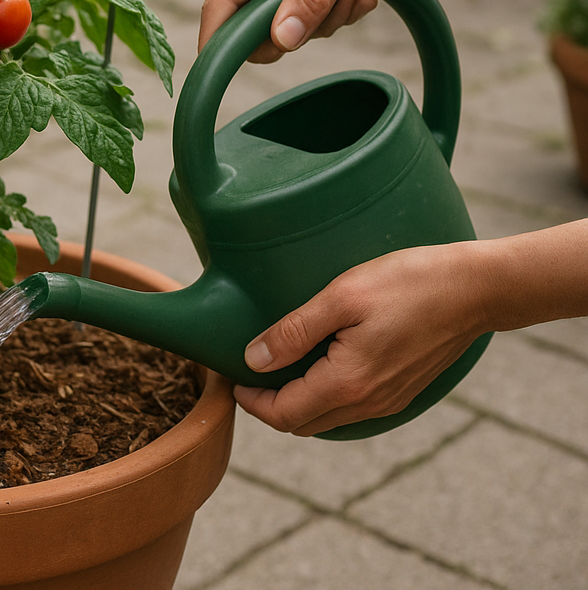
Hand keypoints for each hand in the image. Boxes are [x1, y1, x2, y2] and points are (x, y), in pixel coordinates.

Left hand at [234, 243, 486, 435]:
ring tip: (278, 366)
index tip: (232, 379)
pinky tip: (317, 364)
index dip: (252, 403)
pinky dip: (325, 397)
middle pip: (303, 424)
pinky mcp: (402, 390)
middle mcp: (368, 403)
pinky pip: (352, 408)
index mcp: (348, 384)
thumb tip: (254, 360)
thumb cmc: (408, 283)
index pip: (284, 414)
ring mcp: (389, 400)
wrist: (475, 288)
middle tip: (249, 373)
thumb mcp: (342, 297)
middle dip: (270, 406)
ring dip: (297, 403)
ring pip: (328, 419)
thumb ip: (294, 331)